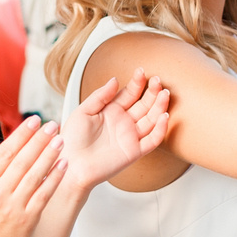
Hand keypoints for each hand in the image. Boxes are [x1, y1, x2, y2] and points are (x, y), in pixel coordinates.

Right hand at [0, 115, 66, 236]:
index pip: (5, 152)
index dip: (21, 135)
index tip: (34, 120)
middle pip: (22, 162)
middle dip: (39, 141)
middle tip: (52, 125)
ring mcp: (14, 205)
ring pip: (34, 176)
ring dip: (49, 156)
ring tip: (60, 140)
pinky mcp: (29, 217)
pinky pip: (44, 193)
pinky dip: (55, 177)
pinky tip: (64, 163)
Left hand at [59, 72, 170, 191]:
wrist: (71, 164)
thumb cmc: (73, 140)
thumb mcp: (83, 111)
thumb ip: (99, 96)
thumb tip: (115, 80)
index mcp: (111, 111)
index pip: (130, 93)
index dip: (137, 82)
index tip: (141, 71)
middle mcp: (123, 122)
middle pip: (144, 104)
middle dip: (152, 92)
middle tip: (158, 81)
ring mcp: (130, 136)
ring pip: (151, 119)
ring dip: (160, 106)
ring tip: (165, 93)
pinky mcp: (134, 151)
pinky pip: (152, 140)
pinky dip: (160, 129)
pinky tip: (163, 116)